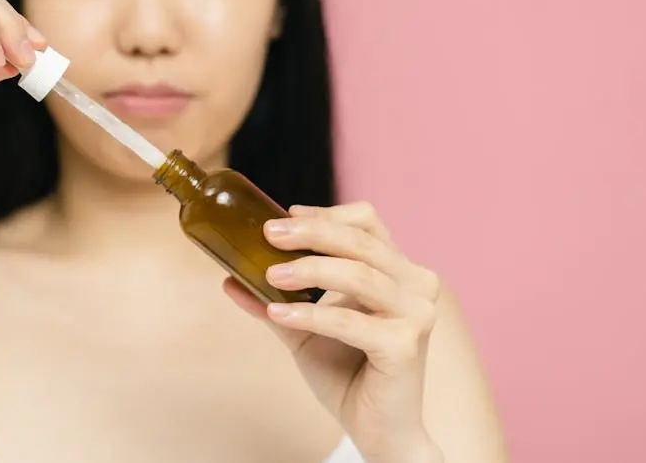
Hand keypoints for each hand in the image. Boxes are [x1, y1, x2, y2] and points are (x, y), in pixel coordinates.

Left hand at [224, 202, 443, 462]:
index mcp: (397, 271)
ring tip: (271, 275)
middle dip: (312, 233)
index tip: (285, 214)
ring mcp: (415, 314)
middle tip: (269, 234)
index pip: (368, 222)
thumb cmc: (348, 374)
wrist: (379, 431)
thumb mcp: (305, 329)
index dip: (327, 213)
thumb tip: (230, 278)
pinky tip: (280, 313)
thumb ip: (274, 300)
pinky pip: (350, 321)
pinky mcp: (405, 346)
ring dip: (310, 270)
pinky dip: (312, 314)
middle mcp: (415, 285)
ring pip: (358, 275)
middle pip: (362, 241)